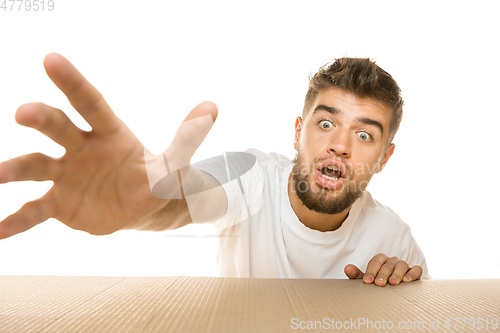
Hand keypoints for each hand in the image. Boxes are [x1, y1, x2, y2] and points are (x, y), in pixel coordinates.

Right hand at [0, 53, 216, 237]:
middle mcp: (81, 148)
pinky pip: (35, 211)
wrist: (146, 208)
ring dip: (17, 169)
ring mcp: (67, 176)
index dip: (73, 82)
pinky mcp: (60, 203)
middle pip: (60, 128)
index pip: (90, 103)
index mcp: (109, 132)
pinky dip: (15, 220)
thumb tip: (212, 107)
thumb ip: (187, 138)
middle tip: (23, 113)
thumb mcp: (174, 162)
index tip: (51, 59)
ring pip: (38, 167)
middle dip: (42, 119)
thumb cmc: (158, 178)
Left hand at [344, 253, 422, 285]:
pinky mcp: (415, 272)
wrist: (395, 292)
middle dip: (383, 274)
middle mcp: (392, 261)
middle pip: (388, 264)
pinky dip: (412, 273)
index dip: (371, 271)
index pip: (375, 261)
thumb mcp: (368, 280)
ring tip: (393, 283)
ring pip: (402, 265)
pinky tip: (407, 281)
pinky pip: (416, 269)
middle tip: (379, 284)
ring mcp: (404, 265)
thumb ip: (357, 275)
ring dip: (397, 274)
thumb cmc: (379, 283)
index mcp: (380, 260)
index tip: (367, 281)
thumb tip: (347, 268)